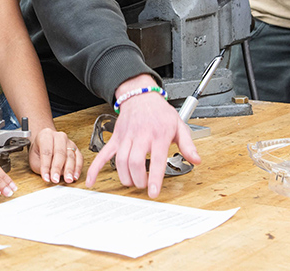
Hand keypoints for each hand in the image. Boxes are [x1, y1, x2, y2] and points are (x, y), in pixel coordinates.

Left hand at [28, 127, 81, 184]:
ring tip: (68, 179)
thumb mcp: (34, 158)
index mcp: (45, 136)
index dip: (46, 166)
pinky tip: (75, 176)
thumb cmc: (39, 151)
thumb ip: (41, 166)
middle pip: (60, 153)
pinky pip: (79, 158)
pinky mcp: (76, 148)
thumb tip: (51, 175)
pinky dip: (78, 168)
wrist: (47, 142)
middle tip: (56, 179)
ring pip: (70, 156)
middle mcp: (59, 136)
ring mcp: (69, 142)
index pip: (46, 152)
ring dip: (69, 169)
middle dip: (57, 168)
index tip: (46, 178)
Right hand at [86, 78, 199, 197]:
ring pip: (119, 160)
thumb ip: (188, 144)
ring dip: (124, 176)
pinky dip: (95, 169)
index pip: (156, 160)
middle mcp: (140, 136)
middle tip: (143, 186)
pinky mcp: (115, 139)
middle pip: (135, 162)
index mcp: (158, 135)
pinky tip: (92, 181)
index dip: (154, 178)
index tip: (153, 193)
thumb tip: (196, 160)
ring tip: (132, 182)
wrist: (140, 96)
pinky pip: (103, 154)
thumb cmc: (160, 112)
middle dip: (138, 178)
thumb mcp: (179, 125)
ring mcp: (125, 137)